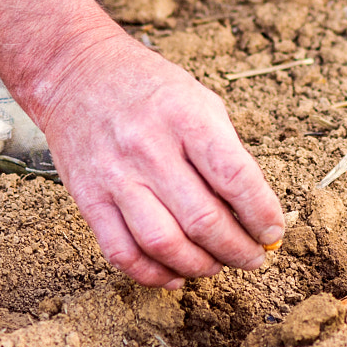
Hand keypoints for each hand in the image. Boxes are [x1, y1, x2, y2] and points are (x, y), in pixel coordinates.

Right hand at [35, 31, 283, 287]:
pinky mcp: (87, 198)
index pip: (235, 178)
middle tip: (253, 257)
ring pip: (163, 244)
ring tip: (217, 266)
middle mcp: (149, 148)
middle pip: (202, 220)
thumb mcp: (198, 100)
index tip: (272, 230)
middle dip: (238, 250)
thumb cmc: (147, 87)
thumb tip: (255, 210)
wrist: (74, 73)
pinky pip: (121, 252)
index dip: (262, 214)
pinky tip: (175, 274)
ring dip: (199, 266)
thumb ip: (225, 151)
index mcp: (185, 117)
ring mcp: (115, 176)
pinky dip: (153, 274)